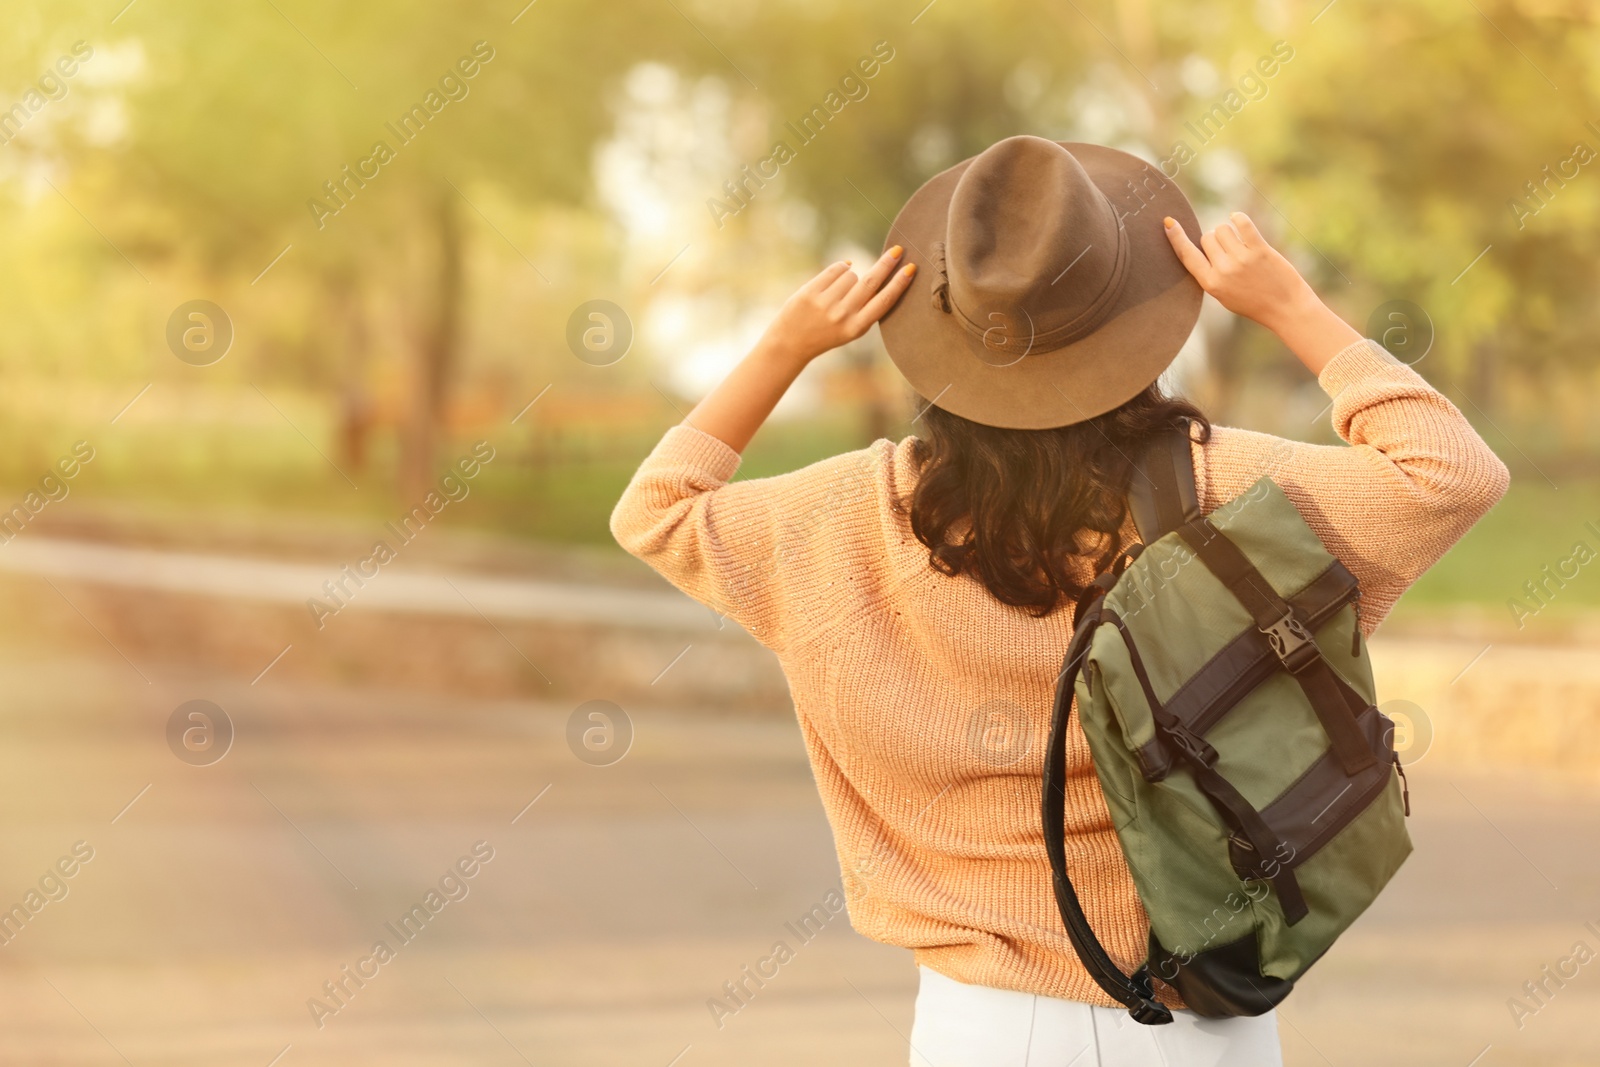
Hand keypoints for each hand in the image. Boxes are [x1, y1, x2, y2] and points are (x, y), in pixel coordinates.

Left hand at [758, 247, 916, 365]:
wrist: (791, 343)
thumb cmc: (826, 333)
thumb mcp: (850, 329)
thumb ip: (865, 308)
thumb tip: (880, 276)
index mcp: (857, 327)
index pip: (884, 301)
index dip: (899, 284)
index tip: (910, 269)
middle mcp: (843, 315)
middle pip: (871, 282)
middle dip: (887, 264)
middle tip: (898, 250)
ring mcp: (826, 303)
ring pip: (851, 274)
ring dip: (850, 277)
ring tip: (838, 292)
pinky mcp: (811, 292)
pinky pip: (835, 269)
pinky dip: (839, 269)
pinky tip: (836, 279)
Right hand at [1163, 212, 1317, 333]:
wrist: (1285, 308)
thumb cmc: (1254, 302)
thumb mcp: (1224, 294)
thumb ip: (1211, 272)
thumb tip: (1204, 242)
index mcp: (1211, 284)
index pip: (1187, 255)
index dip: (1176, 238)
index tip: (1168, 222)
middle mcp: (1223, 271)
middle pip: (1207, 237)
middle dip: (1214, 239)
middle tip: (1228, 250)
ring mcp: (1241, 260)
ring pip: (1222, 229)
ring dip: (1229, 231)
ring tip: (1239, 243)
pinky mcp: (1259, 251)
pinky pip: (1242, 224)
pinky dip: (1238, 218)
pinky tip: (1238, 220)